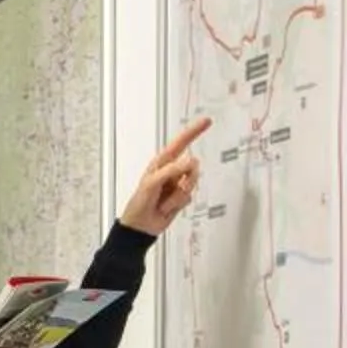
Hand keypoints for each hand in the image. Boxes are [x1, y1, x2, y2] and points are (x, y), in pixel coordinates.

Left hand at [119, 116, 211, 233]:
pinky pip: (190, 197)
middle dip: (185, 179)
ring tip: (165, 201)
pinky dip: (179, 204)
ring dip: (179, 195)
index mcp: (162, 162)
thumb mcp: (152, 182)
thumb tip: (189, 163)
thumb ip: (171, 171)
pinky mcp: (181, 197)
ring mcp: (177, 184)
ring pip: (193, 183)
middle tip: (174, 188)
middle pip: (193, 166)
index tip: (206, 122)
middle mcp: (172, 171)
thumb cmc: (140, 202)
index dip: (194, 131)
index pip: (181, 142)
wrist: (141, 226)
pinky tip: (167, 207)